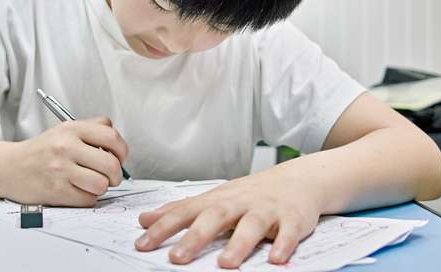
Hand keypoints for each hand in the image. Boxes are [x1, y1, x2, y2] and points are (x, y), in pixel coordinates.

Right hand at [3, 117, 127, 206]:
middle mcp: (66, 147)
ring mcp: (60, 170)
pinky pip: (88, 199)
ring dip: (101, 187)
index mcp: (72, 129)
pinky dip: (87, 198)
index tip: (120, 156)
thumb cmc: (42, 150)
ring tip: (92, 183)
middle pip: (111, 164)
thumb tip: (118, 144)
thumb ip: (93, 129)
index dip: (122, 150)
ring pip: (101, 184)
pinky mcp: (56, 191)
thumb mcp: (65, 130)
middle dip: (116, 174)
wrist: (9, 167)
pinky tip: (77, 190)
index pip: (111, 138)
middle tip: (111, 176)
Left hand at [134, 170, 322, 267]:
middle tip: (176, 258)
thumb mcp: (215, 197)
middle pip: (215, 216)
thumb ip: (181, 210)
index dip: (163, 227)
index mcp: (217, 199)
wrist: (298, 178)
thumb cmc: (251, 193)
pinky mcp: (292, 218)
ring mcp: (266, 209)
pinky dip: (283, 243)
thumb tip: (145, 219)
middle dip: (195, 237)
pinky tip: (276, 258)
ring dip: (239, 243)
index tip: (142, 244)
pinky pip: (289, 231)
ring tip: (225, 263)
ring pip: (251, 224)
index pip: (185, 211)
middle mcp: (239, 202)